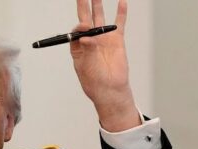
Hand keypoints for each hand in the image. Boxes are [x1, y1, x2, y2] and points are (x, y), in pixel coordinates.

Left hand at [70, 0, 140, 131]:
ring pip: (99, 17)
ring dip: (97, 4)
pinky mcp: (116, 40)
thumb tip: (85, 35)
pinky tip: (121, 1)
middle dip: (84, 4)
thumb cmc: (95, 81)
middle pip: (85, 17)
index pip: (76, 30)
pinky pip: (119, 23)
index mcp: (78, 46)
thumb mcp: (86, 66)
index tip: (84, 26)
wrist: (110, 90)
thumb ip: (87, 49)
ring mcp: (103, 38)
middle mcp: (90, 39)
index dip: (80, 26)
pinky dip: (121, 13)